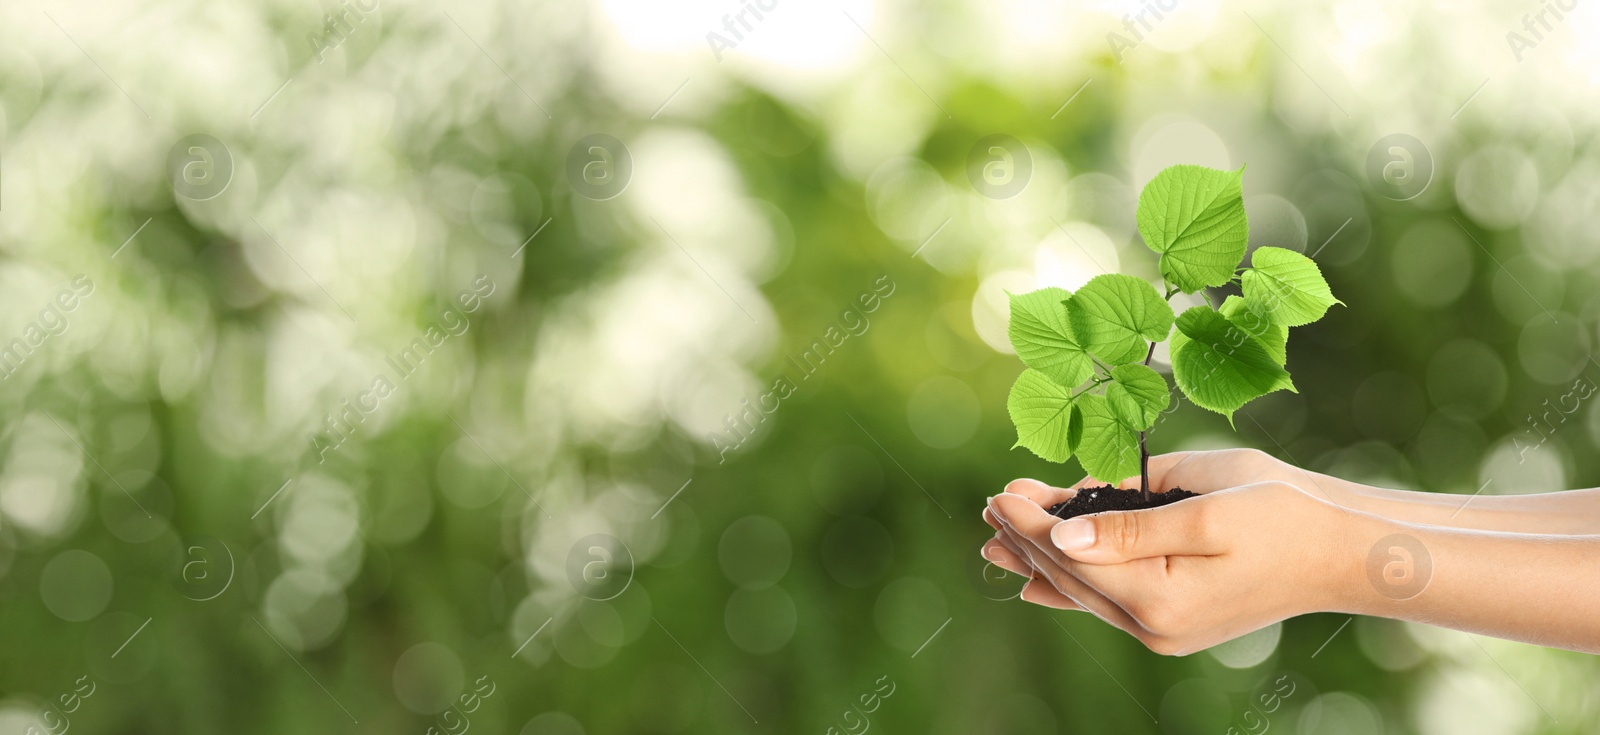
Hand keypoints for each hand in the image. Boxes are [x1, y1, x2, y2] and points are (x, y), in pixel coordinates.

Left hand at [985, 481, 1355, 654]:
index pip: (1073, 558)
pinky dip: (1070, 582)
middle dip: (1027, 538)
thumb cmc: (1283, 517)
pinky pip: (1106, 600)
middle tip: (989, 503)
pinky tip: (1035, 578)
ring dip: (1041, 557)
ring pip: (1083, 589)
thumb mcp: (1205, 510)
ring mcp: (1162, 627)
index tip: (997, 494)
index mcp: (1160, 599)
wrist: (1340, 550)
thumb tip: (1064, 536)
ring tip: (997, 532)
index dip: (1030, 524)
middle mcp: (1154, 624)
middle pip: (1070, 576)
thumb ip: (1130, 527)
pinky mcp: (1173, 618)